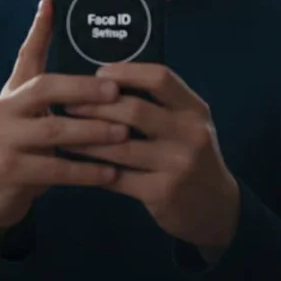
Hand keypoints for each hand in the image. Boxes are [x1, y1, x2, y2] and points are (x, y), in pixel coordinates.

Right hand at [0, 0, 129, 240]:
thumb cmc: (22, 147)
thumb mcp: (28, 113)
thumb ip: (46, 83)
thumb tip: (56, 28)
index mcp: (12, 92)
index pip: (27, 56)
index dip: (39, 30)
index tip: (52, 5)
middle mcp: (2, 110)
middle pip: (45, 89)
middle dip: (84, 89)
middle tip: (117, 91)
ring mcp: (2, 141)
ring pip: (53, 131)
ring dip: (93, 132)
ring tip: (124, 133)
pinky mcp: (9, 172)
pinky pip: (55, 170)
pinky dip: (86, 171)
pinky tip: (112, 173)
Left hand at [62, 62, 240, 259]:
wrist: (216, 208)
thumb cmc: (192, 157)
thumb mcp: (189, 124)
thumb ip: (161, 103)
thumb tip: (108, 82)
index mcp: (195, 109)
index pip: (160, 77)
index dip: (125, 72)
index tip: (98, 75)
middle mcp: (190, 133)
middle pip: (134, 110)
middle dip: (94, 106)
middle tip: (68, 104)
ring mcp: (177, 165)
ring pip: (120, 146)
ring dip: (85, 138)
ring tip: (64, 131)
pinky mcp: (162, 192)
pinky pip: (117, 177)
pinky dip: (92, 169)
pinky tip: (75, 163)